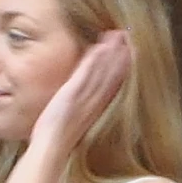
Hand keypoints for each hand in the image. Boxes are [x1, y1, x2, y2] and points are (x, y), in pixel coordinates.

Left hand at [34, 31, 131, 153]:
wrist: (52, 147)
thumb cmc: (60, 137)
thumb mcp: (77, 122)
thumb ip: (84, 109)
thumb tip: (84, 102)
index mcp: (97, 107)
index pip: (114, 84)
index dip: (122, 67)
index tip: (129, 52)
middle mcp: (95, 101)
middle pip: (113, 74)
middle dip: (121, 54)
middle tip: (128, 37)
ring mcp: (85, 97)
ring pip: (103, 71)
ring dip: (111, 52)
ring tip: (117, 35)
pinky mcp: (72, 93)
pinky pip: (85, 73)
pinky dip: (93, 60)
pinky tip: (98, 47)